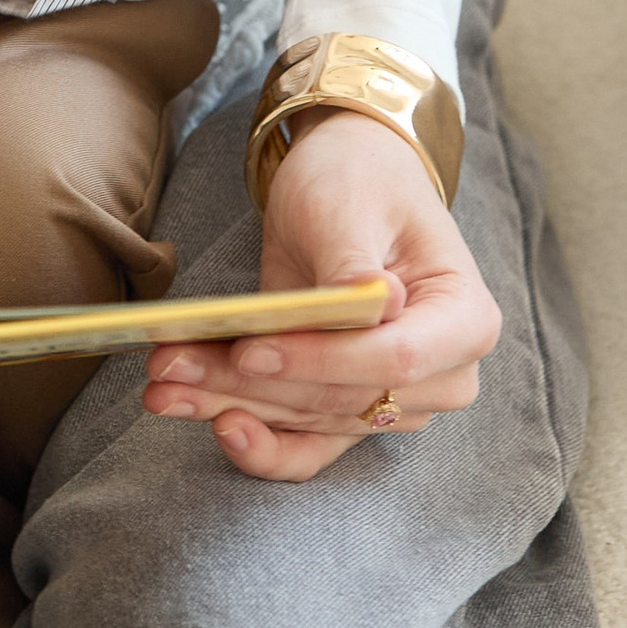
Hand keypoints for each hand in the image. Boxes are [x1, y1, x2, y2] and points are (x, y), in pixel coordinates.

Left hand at [142, 108, 498, 480]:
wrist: (349, 181)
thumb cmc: (360, 181)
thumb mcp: (351, 203)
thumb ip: (354, 262)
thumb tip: (376, 305)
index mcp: (465, 318)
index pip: (395, 359)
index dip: (321, 360)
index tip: (251, 350)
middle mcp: (441, 375)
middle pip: (342, 398)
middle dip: (252, 387)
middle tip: (170, 368)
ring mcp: (395, 399)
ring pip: (310, 421)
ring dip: (230, 406)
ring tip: (161, 387)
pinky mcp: (347, 406)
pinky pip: (309, 446)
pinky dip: (259, 442)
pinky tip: (211, 424)